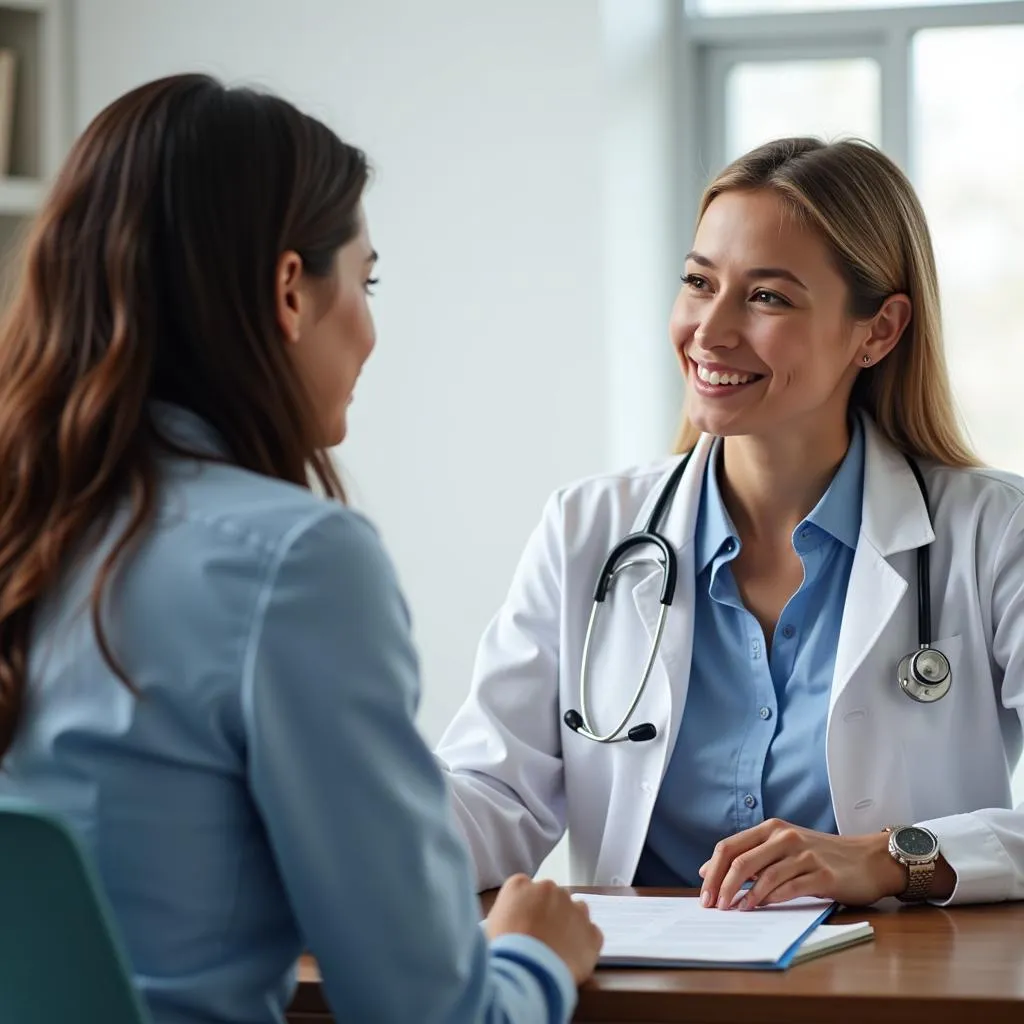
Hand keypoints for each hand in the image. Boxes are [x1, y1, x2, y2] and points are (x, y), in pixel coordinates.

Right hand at [485, 874, 603, 984]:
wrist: (526, 974)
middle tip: (540, 938)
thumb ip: (504, 914)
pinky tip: (572, 958)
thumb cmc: (502, 953)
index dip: (525, 908)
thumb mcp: (490, 926)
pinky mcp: (591, 932)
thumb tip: (509, 921)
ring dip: (570, 923)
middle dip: (548, 913)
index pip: (524, 889)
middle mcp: (549, 889)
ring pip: (576, 909)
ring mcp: (573, 908)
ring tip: (558, 948)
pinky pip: (591, 934)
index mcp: (520, 885)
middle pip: (552, 896)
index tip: (523, 924)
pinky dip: (584, 944)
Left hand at [698, 819, 907, 910]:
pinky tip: (760, 908)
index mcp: (771, 829)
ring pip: (763, 876)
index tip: (704, 893)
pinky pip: (789, 888)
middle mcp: (784, 837)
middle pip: (741, 861)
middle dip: (722, 886)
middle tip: (714, 906)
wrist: (868, 860)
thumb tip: (709, 870)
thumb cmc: (821, 856)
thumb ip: (751, 856)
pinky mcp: (821, 874)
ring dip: (745, 896)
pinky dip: (770, 900)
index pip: (729, 847)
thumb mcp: (783, 849)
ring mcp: (803, 854)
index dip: (712, 870)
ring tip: (736, 910)